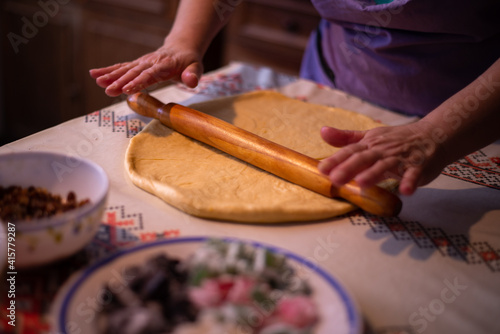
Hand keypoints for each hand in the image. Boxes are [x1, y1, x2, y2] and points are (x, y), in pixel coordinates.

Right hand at [89, 39, 202, 96]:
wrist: (182, 48)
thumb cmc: (189, 61)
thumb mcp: (196, 67)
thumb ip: (193, 75)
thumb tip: (191, 81)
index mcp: (165, 65)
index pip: (150, 74)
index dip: (139, 81)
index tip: (127, 89)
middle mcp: (151, 62)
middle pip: (134, 72)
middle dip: (121, 81)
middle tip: (108, 90)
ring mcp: (142, 63)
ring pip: (125, 69)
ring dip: (111, 76)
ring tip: (97, 82)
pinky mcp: (137, 65)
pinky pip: (122, 67)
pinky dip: (108, 70)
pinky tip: (95, 75)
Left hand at [317, 122, 445, 195]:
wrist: (433, 135)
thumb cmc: (397, 139)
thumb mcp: (370, 137)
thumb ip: (346, 138)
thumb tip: (322, 132)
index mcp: (370, 144)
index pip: (350, 151)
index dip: (335, 160)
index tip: (321, 169)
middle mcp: (383, 150)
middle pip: (364, 158)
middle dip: (349, 168)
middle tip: (335, 179)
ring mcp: (401, 158)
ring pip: (386, 166)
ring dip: (374, 174)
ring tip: (361, 183)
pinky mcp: (419, 166)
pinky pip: (414, 174)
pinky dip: (410, 182)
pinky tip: (405, 191)